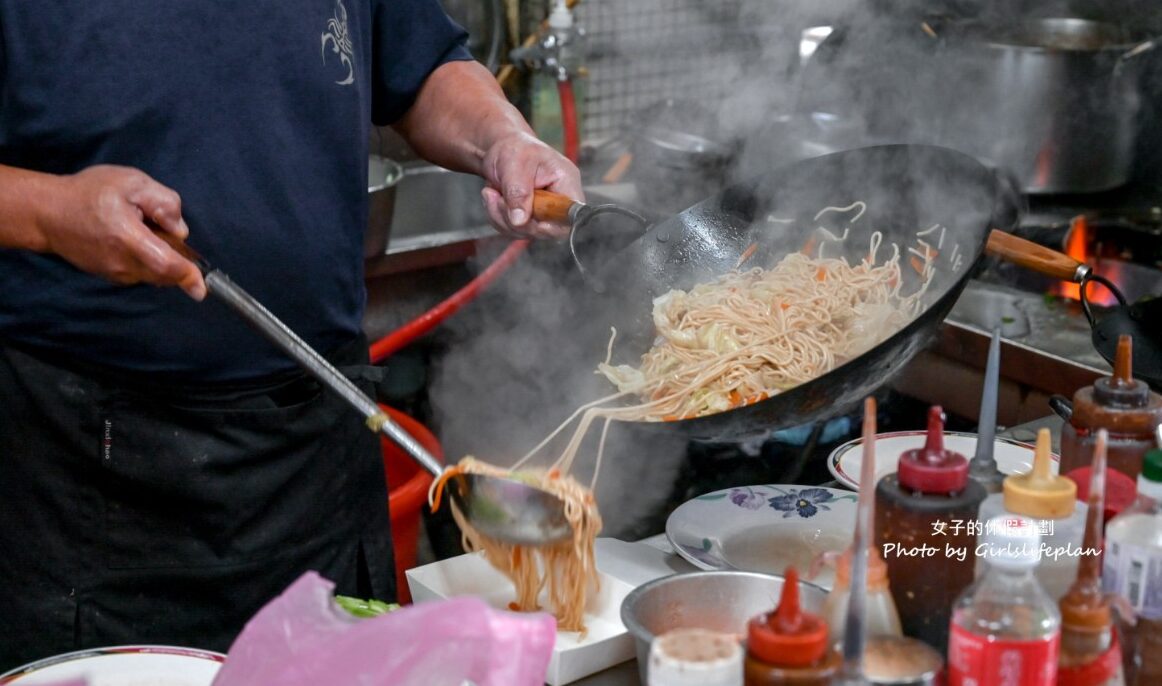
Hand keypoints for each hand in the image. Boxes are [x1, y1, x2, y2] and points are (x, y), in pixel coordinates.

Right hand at [43, 165, 205, 299]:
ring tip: (139, 230)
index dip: (187, 276)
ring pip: (154, 274)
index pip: (166, 265)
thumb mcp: (133, 182)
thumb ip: (164, 203)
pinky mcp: (110, 276)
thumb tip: (180, 230)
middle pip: (165, 273)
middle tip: (156, 227)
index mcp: (129, 238)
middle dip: (175, 258)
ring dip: (160, 259)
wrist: (49, 213)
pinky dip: (148, 261)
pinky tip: (130, 239)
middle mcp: (122, 263)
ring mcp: (115, 273)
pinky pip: (141, 273)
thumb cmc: (90, 193)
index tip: (201, 288)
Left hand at [479, 132, 582, 238]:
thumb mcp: (515, 165)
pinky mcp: (530, 219)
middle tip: (497, 198)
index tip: (528, 219)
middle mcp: (559, 200)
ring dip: (502, 218)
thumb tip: (520, 220)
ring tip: (491, 193)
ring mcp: (544, 212)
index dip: (552, 224)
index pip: (570, 215)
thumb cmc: (514, 149)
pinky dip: (498, 218)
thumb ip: (518, 192)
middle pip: (546, 229)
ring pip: (526, 232)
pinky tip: (493, 199)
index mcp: (566, 182)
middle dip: (516, 219)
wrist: (500, 148)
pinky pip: (514, 230)